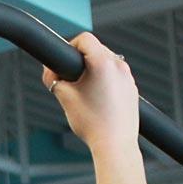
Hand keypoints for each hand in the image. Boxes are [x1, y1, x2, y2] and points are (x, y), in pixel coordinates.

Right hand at [40, 32, 138, 152]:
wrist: (115, 144)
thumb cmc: (91, 123)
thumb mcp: (64, 97)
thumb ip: (53, 78)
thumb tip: (50, 71)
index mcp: (102, 62)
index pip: (84, 39)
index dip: (70, 46)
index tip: (63, 62)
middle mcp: (119, 65)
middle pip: (96, 49)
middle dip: (81, 61)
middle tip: (70, 80)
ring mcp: (128, 76)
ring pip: (107, 63)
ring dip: (93, 70)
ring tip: (84, 92)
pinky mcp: (132, 88)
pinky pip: (115, 76)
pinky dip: (105, 82)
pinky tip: (98, 100)